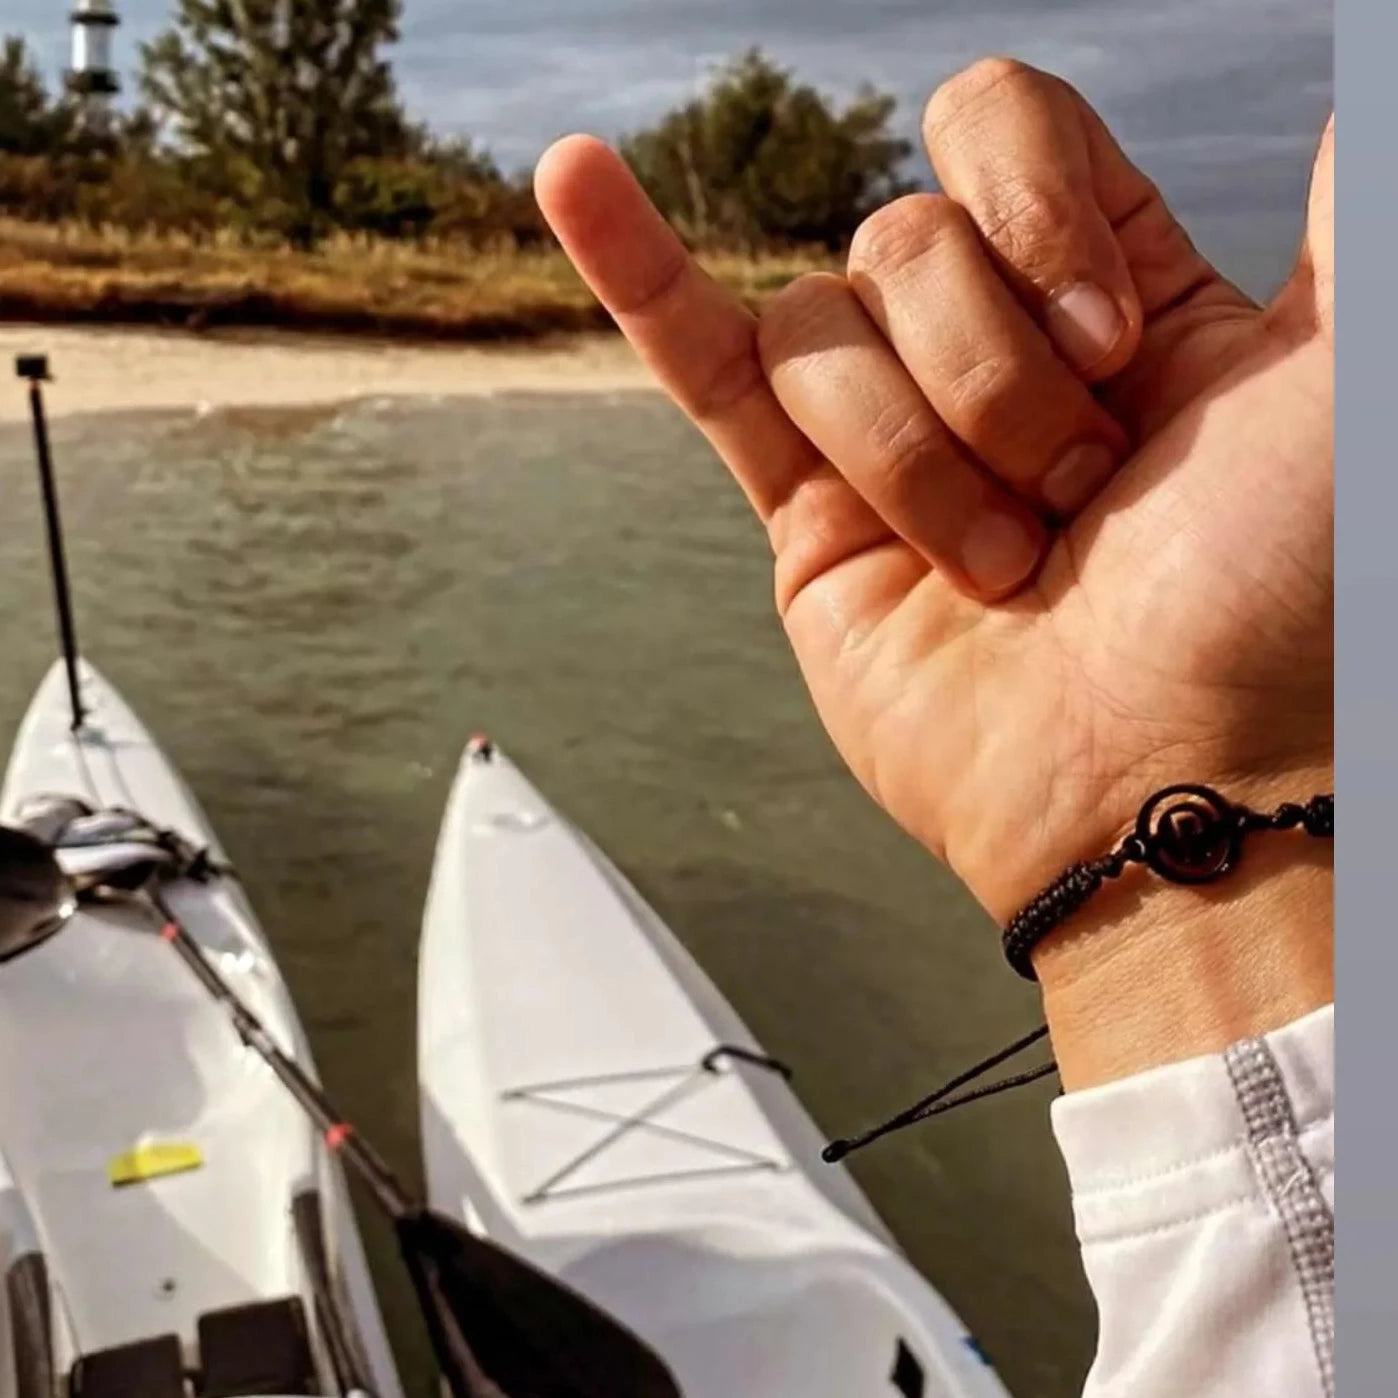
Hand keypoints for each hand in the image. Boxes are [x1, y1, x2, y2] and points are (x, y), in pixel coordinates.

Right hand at [535, 60, 1332, 952]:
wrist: (1175, 783)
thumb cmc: (1280, 603)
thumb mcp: (1341, 375)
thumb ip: (1330, 218)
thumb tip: (1331, 96)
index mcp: (1107, 295)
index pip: (998, 128)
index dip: (1032, 209)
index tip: (1109, 337)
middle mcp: (991, 352)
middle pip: (901, 237)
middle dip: (990, 376)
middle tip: (1074, 495)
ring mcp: (887, 436)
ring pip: (820, 329)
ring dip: (917, 456)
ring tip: (1000, 564)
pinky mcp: (805, 521)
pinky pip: (702, 371)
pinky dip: (634, 274)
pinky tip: (575, 180)